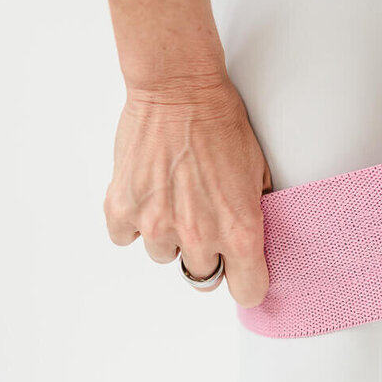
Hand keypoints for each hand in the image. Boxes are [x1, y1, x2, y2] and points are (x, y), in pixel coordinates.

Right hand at [102, 73, 273, 307]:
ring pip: (164, 256)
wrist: (178, 89)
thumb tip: (259, 240)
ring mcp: (155, 226)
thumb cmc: (223, 123)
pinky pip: (126, 237)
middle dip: (207, 253)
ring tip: (176, 195)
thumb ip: (257, 213)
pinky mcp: (121, 209)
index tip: (244, 271)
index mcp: (239, 230)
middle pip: (202, 276)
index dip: (247, 281)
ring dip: (170, 235)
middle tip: (205, 219)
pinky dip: (134, 221)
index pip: (248, 291)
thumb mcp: (259, 170)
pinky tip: (148, 192)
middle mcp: (197, 237)